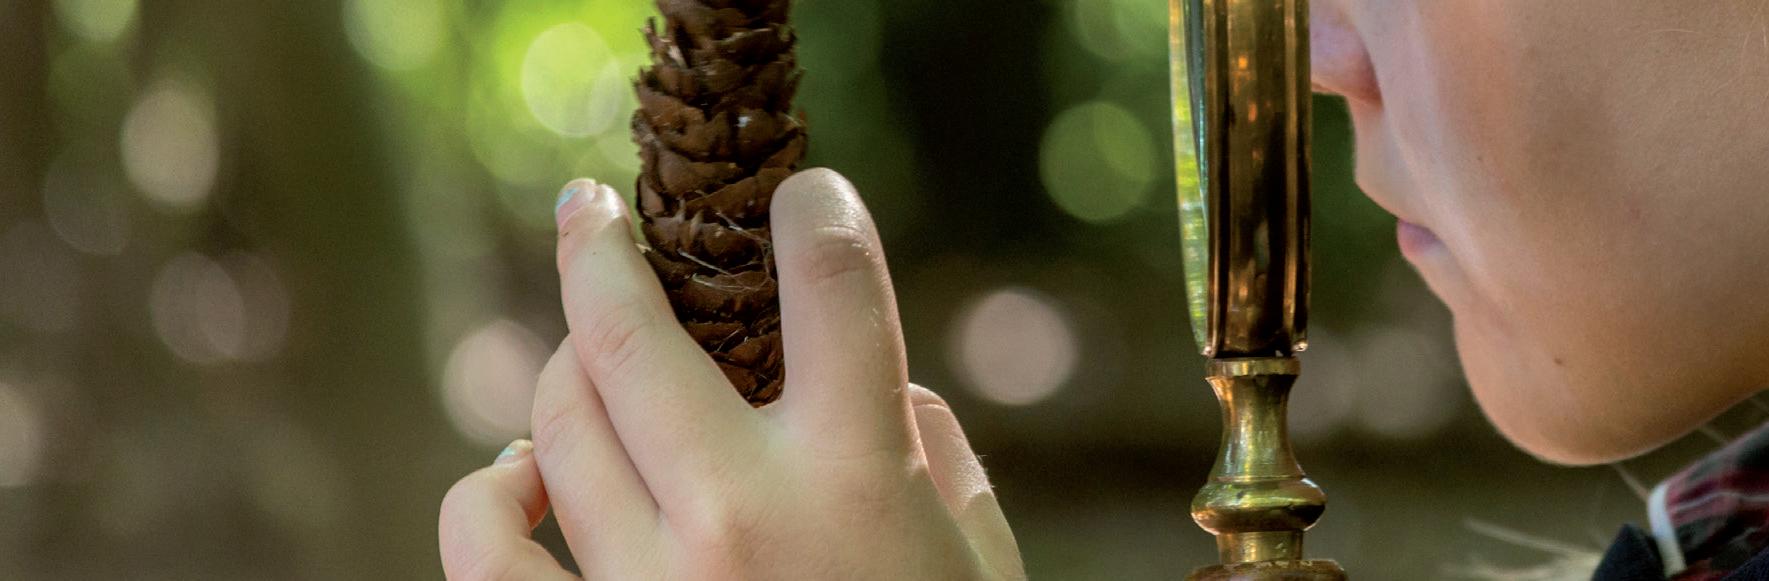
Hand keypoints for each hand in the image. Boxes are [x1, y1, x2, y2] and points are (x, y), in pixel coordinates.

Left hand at [439, 169, 1023, 579]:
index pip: (836, 286)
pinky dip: (487, 495)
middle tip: (591, 213)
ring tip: (581, 349)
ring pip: (555, 420)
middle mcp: (739, 514)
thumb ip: (936, 466)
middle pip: (631, 333)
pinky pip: (485, 547)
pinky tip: (520, 480)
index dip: (819, 214)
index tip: (804, 199)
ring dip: (561, 364)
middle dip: (599, 248)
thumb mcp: (977, 566)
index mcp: (856, 480)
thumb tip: (890, 398)